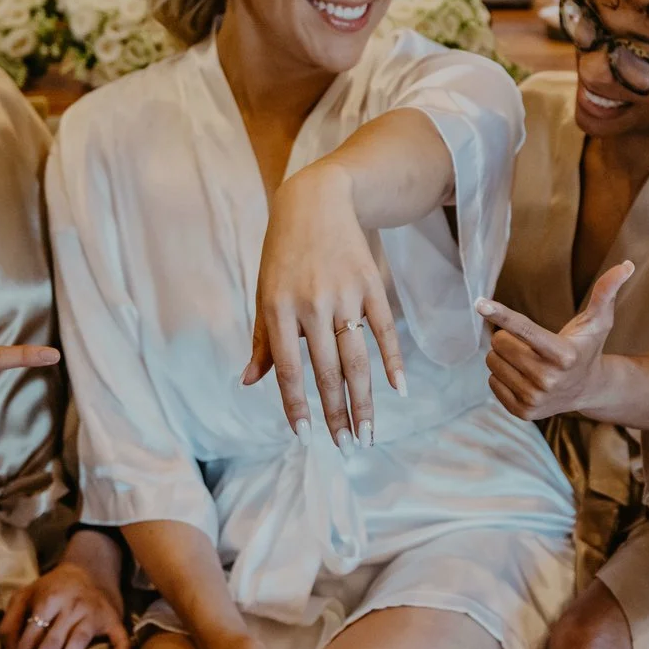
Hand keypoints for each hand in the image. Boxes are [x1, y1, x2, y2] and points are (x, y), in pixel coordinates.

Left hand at [1, 553, 131, 648]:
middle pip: (49, 644)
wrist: (89, 568)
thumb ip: (10, 623)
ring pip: (77, 644)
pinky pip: (120, 641)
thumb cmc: (51, 589)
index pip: (28, 638)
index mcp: (48, 600)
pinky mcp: (113, 620)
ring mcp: (94, 614)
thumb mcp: (24, 596)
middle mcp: (71, 606)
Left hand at [244, 163, 406, 447]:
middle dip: (337, 414)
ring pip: (357, 359)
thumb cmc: (283, 255)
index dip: (297, 406)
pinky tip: (398, 390)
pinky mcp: (370, 285)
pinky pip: (384, 330)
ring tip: (367, 433)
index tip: (306, 436)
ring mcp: (344, 295)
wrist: (316, 202)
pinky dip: (393, 361)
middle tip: (347, 447)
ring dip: (363, 400)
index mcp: (279, 310)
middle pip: (327, 371)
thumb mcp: (264, 293)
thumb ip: (263, 341)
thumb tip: (249, 382)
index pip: (289, 370)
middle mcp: (311, 305)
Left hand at [476, 261, 633, 420]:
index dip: (501, 314)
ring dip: (504, 356)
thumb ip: (606, 291)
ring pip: (492, 362)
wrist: (588, 390)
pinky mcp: (523, 411)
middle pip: (500, 343)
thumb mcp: (598, 320)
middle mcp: (548, 379)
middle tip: (529, 342)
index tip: (480, 304)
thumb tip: (626, 265)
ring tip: (529, 359)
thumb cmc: (588, 347)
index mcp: (563, 355)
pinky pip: (491, 382)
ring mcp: (534, 398)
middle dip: (508, 336)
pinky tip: (524, 376)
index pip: (524, 329)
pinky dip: (503, 375)